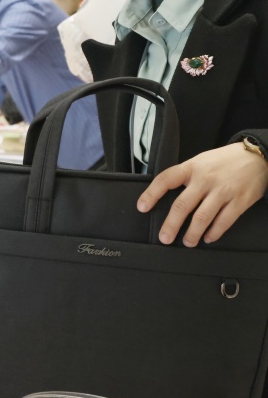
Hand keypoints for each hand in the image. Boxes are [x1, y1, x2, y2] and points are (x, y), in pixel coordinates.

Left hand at [138, 143, 267, 246]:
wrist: (257, 156)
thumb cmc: (224, 161)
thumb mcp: (201, 161)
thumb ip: (186, 176)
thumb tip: (167, 195)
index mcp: (192, 168)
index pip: (166, 179)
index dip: (151, 194)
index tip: (142, 207)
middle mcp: (205, 179)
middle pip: (182, 205)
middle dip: (171, 224)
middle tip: (164, 238)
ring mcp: (223, 191)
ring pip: (202, 217)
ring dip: (193, 233)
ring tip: (188, 242)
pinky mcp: (240, 201)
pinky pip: (224, 221)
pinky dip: (214, 232)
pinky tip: (208, 238)